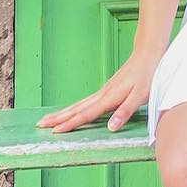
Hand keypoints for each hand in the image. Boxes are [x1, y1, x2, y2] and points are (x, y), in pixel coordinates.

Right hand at [37, 49, 161, 134]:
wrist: (148, 55)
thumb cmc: (147, 76)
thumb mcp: (141, 96)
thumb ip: (125, 112)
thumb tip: (110, 128)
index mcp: (109, 98)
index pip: (86, 114)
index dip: (71, 124)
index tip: (55, 132)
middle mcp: (102, 95)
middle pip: (76, 108)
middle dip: (58, 118)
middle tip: (39, 125)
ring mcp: (103, 92)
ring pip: (78, 104)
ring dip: (62, 112)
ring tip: (48, 119)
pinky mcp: (106, 90)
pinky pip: (85, 101)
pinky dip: (74, 108)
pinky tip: (71, 111)